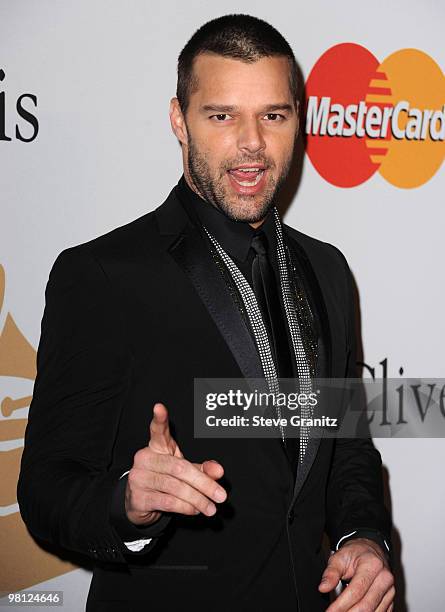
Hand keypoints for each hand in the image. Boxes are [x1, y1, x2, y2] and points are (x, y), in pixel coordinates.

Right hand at [125, 403, 226, 525]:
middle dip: (204, 483)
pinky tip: (195, 510)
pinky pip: (167, 501)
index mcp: (157, 447)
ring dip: (198, 499)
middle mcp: (145, 459)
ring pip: (175, 487)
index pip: (158, 431)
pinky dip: (185, 507)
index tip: (159, 407)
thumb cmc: (165, 479)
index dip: (159, 419)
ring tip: (211, 508)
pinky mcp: (138, 497)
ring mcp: (139, 477)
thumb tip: (220, 471)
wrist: (139, 503)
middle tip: (221, 495)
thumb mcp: (184, 471)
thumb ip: (202, 469)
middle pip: (179, 468)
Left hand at [318, 538, 394, 610]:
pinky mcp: (391, 599)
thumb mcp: (339, 557)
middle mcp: (384, 578)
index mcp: (372, 565)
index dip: (341, 604)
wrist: (370, 550)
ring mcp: (390, 590)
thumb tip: (323, 587)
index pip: (356, 591)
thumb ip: (331, 573)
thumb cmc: (355, 553)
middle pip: (366, 605)